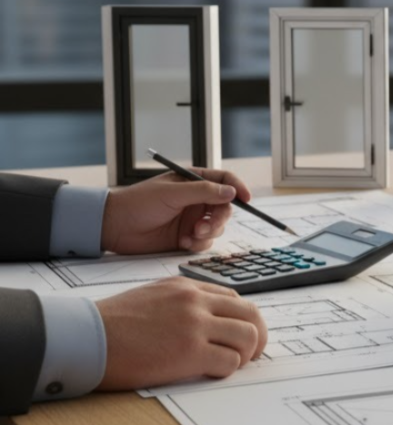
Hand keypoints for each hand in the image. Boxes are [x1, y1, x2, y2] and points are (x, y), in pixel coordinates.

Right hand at [95, 278, 268, 389]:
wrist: (87, 337)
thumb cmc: (113, 323)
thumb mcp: (153, 296)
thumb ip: (183, 303)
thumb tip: (207, 319)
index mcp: (188, 287)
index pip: (235, 298)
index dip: (244, 319)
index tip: (243, 334)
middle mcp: (196, 302)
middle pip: (251, 314)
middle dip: (258, 335)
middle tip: (252, 352)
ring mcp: (195, 325)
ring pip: (248, 337)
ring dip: (246, 354)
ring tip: (232, 364)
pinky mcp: (190, 352)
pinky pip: (229, 361)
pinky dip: (228, 370)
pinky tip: (213, 372)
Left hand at [101, 168, 251, 253]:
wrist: (114, 227)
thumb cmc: (138, 203)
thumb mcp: (173, 193)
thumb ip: (204, 192)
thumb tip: (231, 192)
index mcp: (193, 181)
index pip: (224, 181)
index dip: (238, 188)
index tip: (246, 199)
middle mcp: (196, 200)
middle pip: (225, 207)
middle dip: (220, 218)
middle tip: (208, 225)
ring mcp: (191, 219)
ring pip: (217, 226)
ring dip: (209, 232)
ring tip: (191, 235)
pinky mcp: (186, 237)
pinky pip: (205, 241)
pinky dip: (199, 243)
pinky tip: (183, 242)